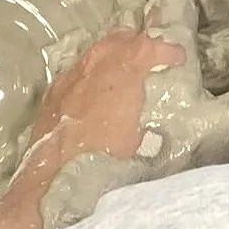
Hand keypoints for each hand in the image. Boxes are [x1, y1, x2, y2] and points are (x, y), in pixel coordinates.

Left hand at [0, 22, 183, 228]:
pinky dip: (90, 72)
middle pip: (115, 41)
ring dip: (111, 54)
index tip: (177, 58)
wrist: (52, 187)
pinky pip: (74, 72)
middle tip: (151, 51)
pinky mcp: (50, 99)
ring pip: (92, 53)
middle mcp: (90, 71)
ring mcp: (67, 83)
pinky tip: (92, 87)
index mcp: (117, 77)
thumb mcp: (141, 144)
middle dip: (135, 42)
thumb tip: (163, 115)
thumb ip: (152, 119)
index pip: (144, 47)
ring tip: (124, 63)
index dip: (164, 49)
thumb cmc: (104, 166)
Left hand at [36, 0, 228, 228]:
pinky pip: (66, 69)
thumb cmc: (160, 170)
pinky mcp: (51, 108)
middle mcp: (114, 51)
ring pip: (95, 38)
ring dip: (109, 28)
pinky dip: (78, 60)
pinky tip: (75, 72)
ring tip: (115, 23)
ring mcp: (76, 78)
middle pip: (125, 12)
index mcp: (161, 47)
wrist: (72, 212)